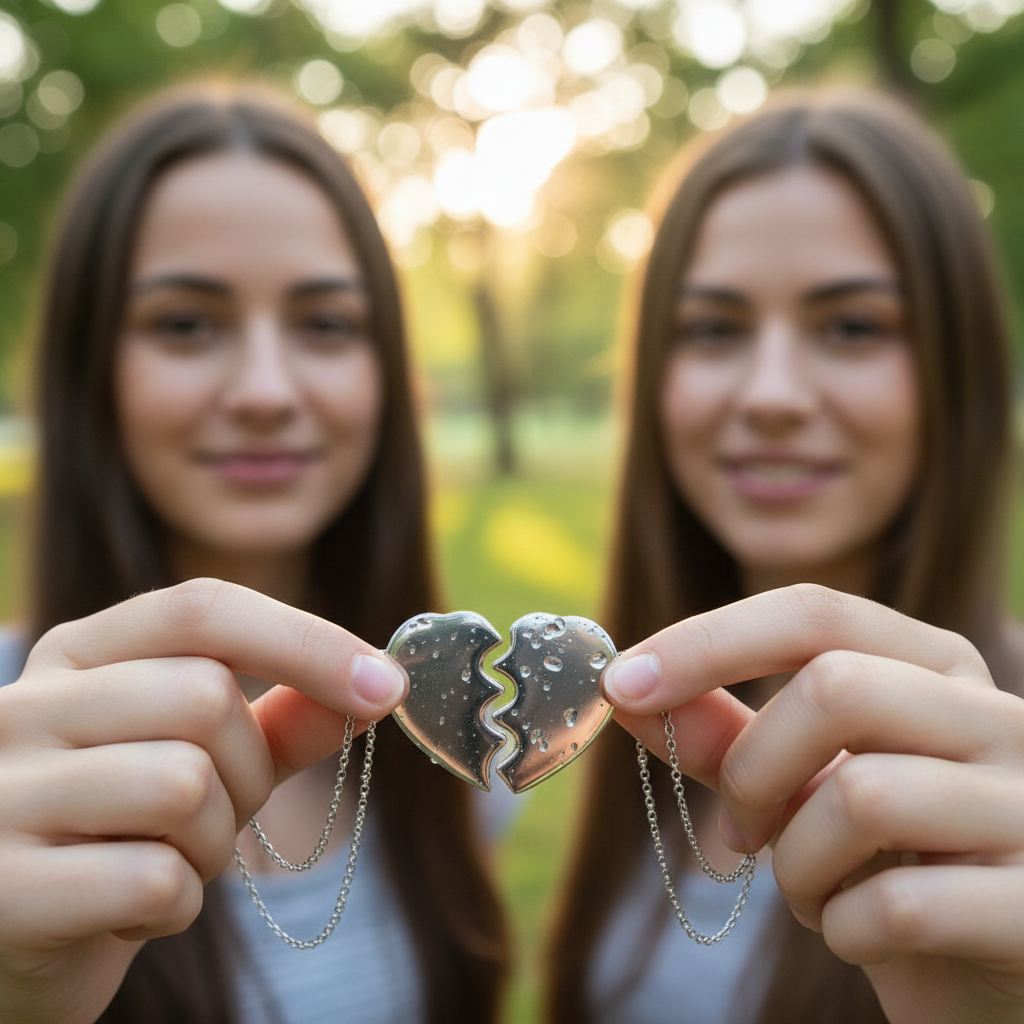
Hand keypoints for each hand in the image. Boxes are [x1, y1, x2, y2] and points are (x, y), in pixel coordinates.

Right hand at [0, 578, 406, 1023]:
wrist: (15, 942)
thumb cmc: (120, 833)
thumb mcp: (200, 760)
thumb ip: (280, 721)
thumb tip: (376, 686)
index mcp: (76, 655)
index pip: (204, 608)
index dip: (307, 641)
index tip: (386, 685)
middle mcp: (25, 708)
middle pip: (204, 697)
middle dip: (249, 772)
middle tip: (217, 818)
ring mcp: (2, 796)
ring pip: (183, 785)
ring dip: (212, 843)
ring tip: (167, 860)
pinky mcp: (3, 889)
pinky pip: (152, 879)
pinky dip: (175, 904)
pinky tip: (131, 910)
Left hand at [603, 583, 1023, 1023]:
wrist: (991, 978)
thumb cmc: (889, 863)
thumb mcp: (804, 788)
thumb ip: (729, 736)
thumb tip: (626, 692)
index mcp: (937, 667)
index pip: (813, 612)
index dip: (706, 641)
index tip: (621, 684)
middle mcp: (999, 717)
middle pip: (836, 688)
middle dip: (753, 768)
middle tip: (742, 831)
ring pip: (862, 795)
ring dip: (796, 862)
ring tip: (810, 891)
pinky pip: (904, 905)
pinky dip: (845, 928)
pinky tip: (857, 934)